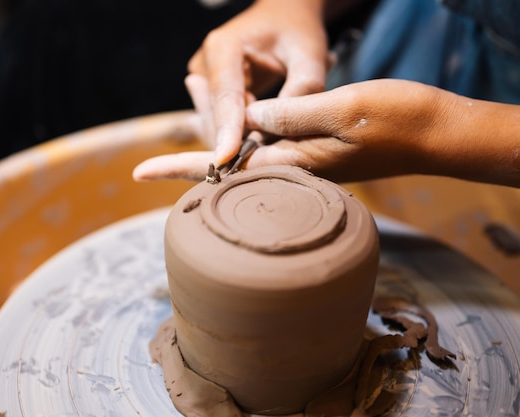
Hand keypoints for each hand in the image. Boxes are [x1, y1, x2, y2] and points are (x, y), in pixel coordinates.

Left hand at [134, 79, 519, 186]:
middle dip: (198, 133)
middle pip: (229, 160)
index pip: (223, 171)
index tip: (140, 171)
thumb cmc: (396, 119)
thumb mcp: (341, 109)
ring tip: (197, 89)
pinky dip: (248, 124)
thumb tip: (246, 118)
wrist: (434, 132)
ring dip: (220, 125)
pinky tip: (239, 110)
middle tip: (180, 95)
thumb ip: (290, 116)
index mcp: (292, 164)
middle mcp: (292, 171)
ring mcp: (303, 165)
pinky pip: (269, 142)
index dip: (180, 169)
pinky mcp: (314, 155)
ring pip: (247, 148)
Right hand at [186, 0, 328, 165]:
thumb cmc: (297, 31)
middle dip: (239, 141)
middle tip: (274, 160)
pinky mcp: (207, 93)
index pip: (225, 95)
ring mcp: (202, 79)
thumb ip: (302, 90)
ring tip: (273, 143)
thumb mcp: (310, 54)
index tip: (226, 159)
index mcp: (225, 47)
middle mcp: (205, 63)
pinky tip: (261, 137)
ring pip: (216, 124)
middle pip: (216, 115)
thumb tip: (285, 133)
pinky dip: (240, 135)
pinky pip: (220, 123)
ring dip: (241, 140)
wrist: (282, 17)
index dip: (226, 129)